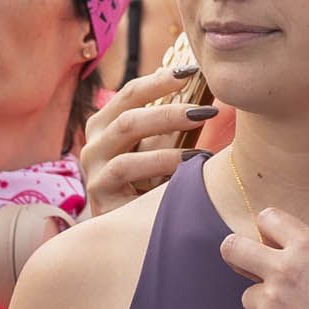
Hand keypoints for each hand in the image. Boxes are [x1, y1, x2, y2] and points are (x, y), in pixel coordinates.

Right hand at [80, 64, 216, 215]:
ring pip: (125, 133)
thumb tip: (214, 99)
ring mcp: (93, 169)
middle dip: (169, 106)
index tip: (192, 72)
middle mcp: (94, 144)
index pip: (130, 93)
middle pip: (128, 112)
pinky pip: (126, 168)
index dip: (159, 80)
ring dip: (168, 127)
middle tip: (206, 108)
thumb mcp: (161, 152)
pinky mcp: (99, 195)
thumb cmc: (153, 187)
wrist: (130, 237)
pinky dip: (162, 161)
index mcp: (106, 126)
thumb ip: (175, 128)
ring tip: (202, 126)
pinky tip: (191, 164)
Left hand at [222, 208, 308, 308]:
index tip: (271, 241)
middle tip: (247, 265)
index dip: (268, 230)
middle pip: (233, 248)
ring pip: (249, 295)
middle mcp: (283, 269)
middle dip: (236, 253)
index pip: (268, 218)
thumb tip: (304, 263)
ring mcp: (270, 302)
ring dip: (265, 303)